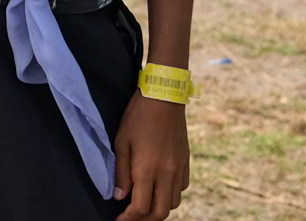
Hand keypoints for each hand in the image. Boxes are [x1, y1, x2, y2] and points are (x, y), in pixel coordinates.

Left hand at [113, 94, 188, 220]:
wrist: (164, 97)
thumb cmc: (138, 117)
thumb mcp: (121, 142)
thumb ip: (121, 172)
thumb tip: (119, 196)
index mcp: (147, 170)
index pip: (141, 208)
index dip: (129, 219)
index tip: (120, 220)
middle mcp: (166, 174)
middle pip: (160, 212)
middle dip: (145, 220)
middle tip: (131, 218)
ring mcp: (179, 168)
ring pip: (173, 203)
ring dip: (159, 208)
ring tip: (145, 204)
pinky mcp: (186, 161)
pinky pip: (181, 188)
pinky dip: (170, 194)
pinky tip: (159, 187)